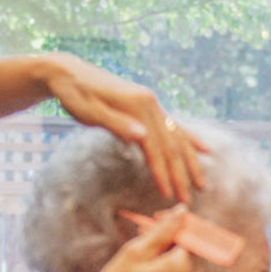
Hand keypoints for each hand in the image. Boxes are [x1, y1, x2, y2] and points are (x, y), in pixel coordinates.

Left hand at [40, 54, 208, 201]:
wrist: (67, 72)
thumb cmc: (74, 93)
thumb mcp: (89, 110)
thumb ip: (117, 123)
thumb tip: (143, 136)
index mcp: (139, 105)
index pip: (156, 147)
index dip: (163, 172)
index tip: (169, 195)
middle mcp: (150, 104)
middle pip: (171, 144)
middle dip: (181, 174)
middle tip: (188, 199)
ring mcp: (151, 104)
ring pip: (177, 136)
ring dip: (189, 161)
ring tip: (201, 183)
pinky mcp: (147, 106)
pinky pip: (173, 126)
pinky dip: (189, 139)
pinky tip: (203, 148)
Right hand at [80, 209, 201, 271]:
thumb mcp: (136, 251)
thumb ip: (164, 230)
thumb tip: (183, 211)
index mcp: (184, 268)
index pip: (195, 232)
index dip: (178, 222)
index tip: (158, 219)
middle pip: (194, 247)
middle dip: (175, 236)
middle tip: (146, 234)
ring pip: (189, 261)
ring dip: (171, 251)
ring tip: (144, 251)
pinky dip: (171, 266)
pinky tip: (148, 267)